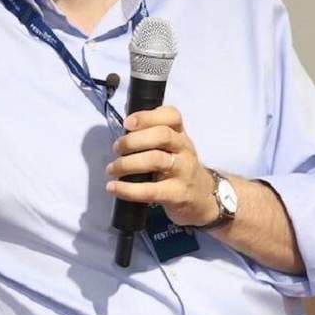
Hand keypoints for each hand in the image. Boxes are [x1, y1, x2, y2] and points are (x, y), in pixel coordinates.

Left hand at [105, 106, 218, 226]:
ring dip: (127, 163)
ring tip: (112, 169)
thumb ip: (152, 135)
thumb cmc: (178, 168)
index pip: (171, 116)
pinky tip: (114, 187)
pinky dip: (128, 189)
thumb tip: (124, 126)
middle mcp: (184, 149)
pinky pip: (151, 190)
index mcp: (180, 134)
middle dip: (133, 140)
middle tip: (116, 149)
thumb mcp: (172, 147)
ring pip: (156, 160)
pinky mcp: (177, 194)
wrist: (202, 198)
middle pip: (162, 135)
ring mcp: (183, 171)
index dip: (147, 116)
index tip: (127, 123)